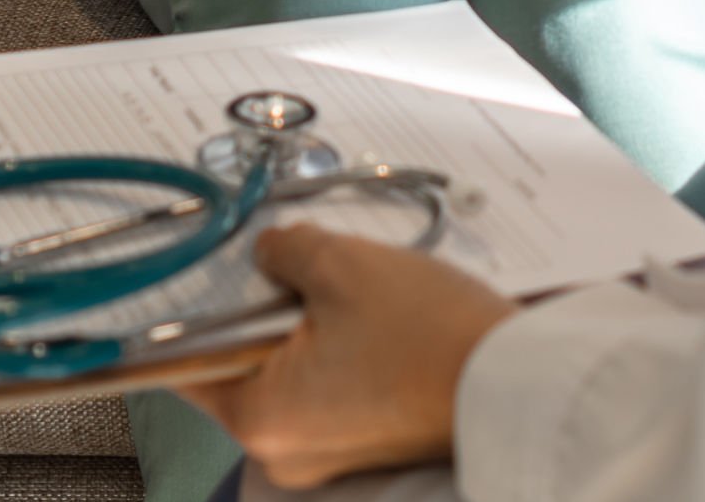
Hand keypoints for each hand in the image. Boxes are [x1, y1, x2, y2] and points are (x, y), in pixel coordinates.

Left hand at [178, 225, 516, 488]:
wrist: (517, 377)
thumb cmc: (434, 338)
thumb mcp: (345, 264)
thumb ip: (287, 250)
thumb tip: (272, 251)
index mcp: (260, 416)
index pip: (187, 361)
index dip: (200, 306)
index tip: (213, 274)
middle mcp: (286, 451)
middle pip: (249, 362)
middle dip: (276, 309)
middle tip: (311, 272)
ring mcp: (332, 454)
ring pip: (297, 371)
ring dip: (320, 327)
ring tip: (364, 296)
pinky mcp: (372, 443)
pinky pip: (337, 388)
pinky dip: (351, 352)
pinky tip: (387, 322)